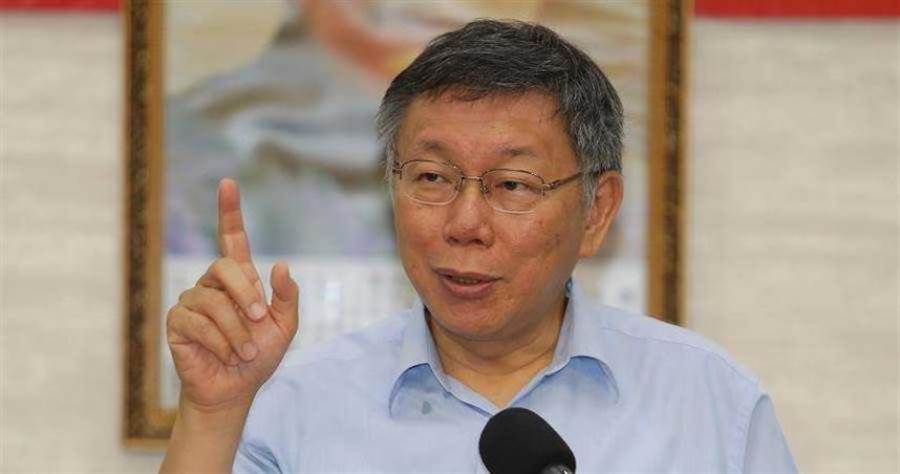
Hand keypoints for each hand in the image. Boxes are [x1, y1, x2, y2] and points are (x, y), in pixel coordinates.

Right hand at [165, 178, 299, 411]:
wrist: (236, 389)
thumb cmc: (259, 356)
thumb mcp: (284, 326)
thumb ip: (287, 297)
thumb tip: (280, 265)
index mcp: (239, 280)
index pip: (232, 238)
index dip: (230, 210)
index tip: (229, 183)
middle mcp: (212, 284)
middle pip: (225, 267)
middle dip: (246, 294)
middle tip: (259, 319)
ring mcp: (192, 301)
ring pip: (214, 301)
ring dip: (237, 330)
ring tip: (245, 351)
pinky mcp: (177, 322)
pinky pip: (198, 322)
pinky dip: (220, 342)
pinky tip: (226, 355)